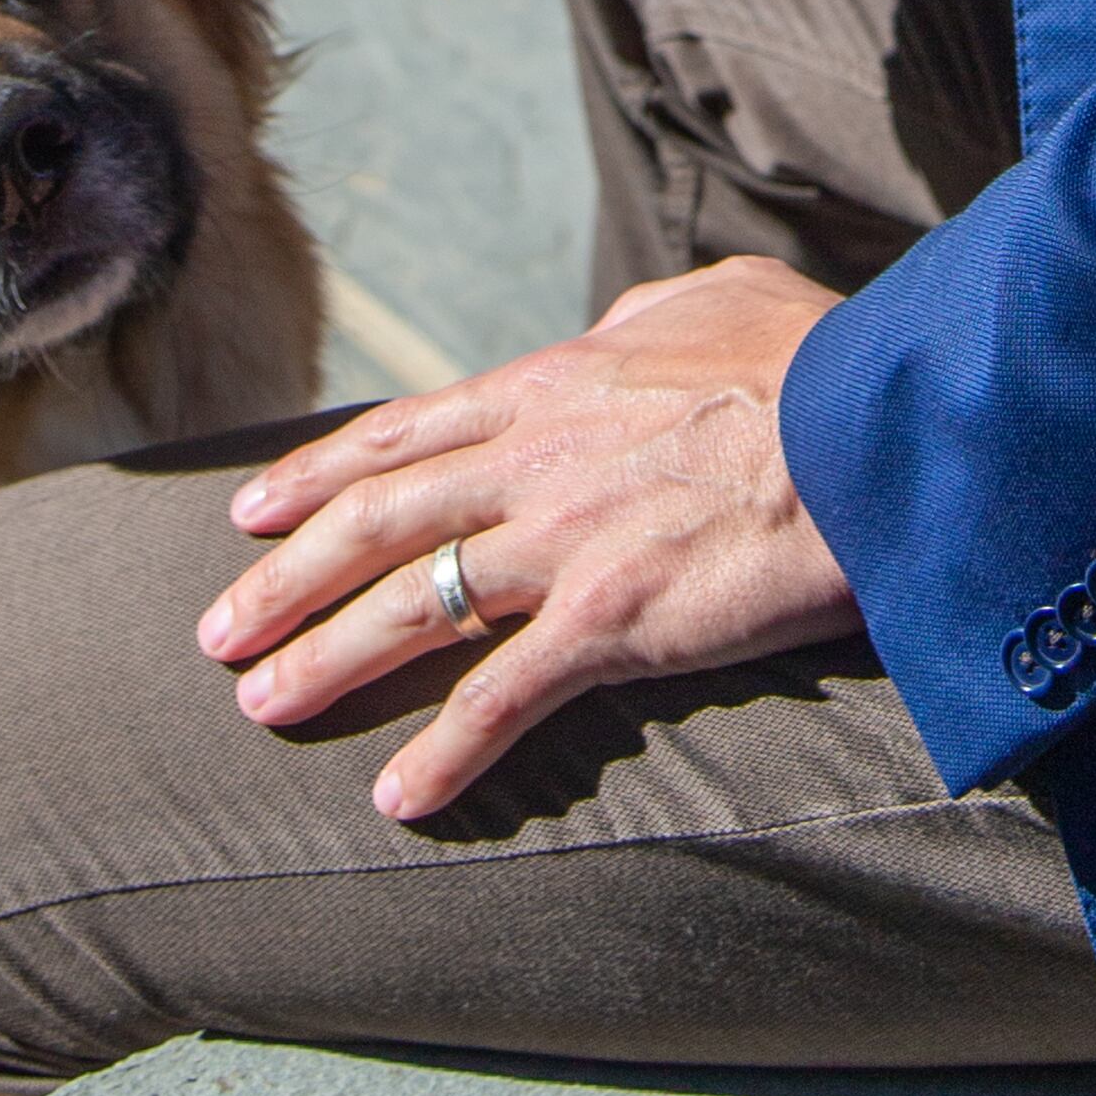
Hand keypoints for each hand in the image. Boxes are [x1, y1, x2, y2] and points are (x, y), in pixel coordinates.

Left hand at [199, 260, 858, 822]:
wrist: (878, 422)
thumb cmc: (816, 356)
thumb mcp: (715, 295)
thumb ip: (642, 314)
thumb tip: (612, 324)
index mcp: (554, 384)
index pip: (406, 433)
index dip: (317, 474)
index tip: (250, 509)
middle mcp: (535, 461)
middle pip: (376, 521)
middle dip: (283, 577)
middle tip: (216, 630)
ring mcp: (565, 542)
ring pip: (409, 606)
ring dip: (324, 659)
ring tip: (259, 706)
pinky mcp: (611, 619)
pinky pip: (502, 697)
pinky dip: (443, 754)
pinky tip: (398, 800)